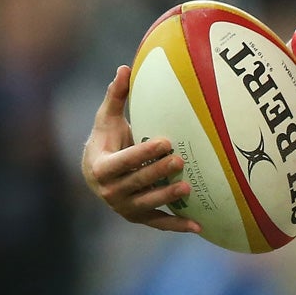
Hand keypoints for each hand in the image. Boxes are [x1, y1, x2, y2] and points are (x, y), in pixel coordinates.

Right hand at [80, 65, 201, 234]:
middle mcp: (110, 192)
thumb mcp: (107, 120)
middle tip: (180, 160)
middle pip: (137, 183)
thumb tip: (125, 67)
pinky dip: (178, 226)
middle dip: (158, 173)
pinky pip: (160, 223)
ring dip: (168, 197)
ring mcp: (125, 208)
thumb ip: (116, 97)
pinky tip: (198, 226)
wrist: (97, 175)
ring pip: (149, 205)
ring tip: (188, 186)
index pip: (123, 162)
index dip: (142, 154)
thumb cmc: (107, 141)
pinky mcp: (139, 218)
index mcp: (101, 168)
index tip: (164, 142)